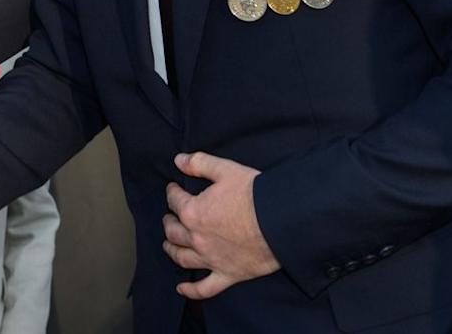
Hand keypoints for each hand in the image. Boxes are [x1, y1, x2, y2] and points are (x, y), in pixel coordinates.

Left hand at [162, 152, 279, 298]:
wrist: (282, 222)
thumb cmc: (255, 195)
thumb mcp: (226, 170)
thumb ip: (199, 163)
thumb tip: (179, 159)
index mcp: (194, 213)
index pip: (174, 201)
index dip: (172, 193)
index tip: (173, 189)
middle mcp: (198, 239)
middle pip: (173, 231)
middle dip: (168, 222)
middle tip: (170, 216)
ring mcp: (212, 260)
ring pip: (183, 258)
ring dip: (172, 250)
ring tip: (169, 244)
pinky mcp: (228, 275)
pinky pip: (205, 288)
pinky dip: (191, 291)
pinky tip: (182, 289)